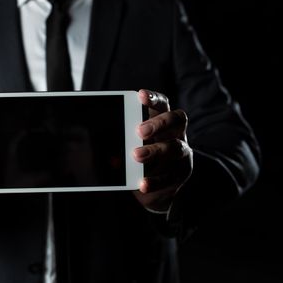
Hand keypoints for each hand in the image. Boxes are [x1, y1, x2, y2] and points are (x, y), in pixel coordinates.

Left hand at [132, 89, 192, 211]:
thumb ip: (122, 140)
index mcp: (162, 120)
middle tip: (139, 131)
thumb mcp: (129, 145)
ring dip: (155, 150)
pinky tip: (142, 183)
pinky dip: (156, 180)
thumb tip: (100, 141)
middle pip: (175, 120)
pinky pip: (171, 176)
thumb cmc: (138, 157)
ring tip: (136, 155)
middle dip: (158, 124)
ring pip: (176, 147)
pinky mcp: (181, 173)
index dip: (153, 99)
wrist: (151, 187)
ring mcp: (182, 153)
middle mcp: (176, 133)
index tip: (140, 95)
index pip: (162, 104)